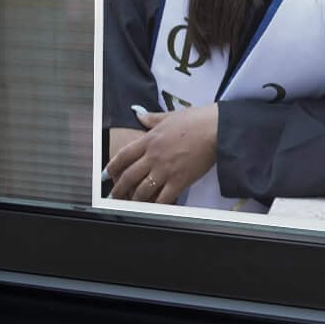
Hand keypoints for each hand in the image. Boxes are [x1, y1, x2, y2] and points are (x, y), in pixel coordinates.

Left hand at [103, 106, 219, 204]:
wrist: (216, 129)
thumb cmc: (196, 120)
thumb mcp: (169, 116)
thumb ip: (152, 118)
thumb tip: (139, 115)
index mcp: (149, 140)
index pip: (123, 156)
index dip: (112, 167)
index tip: (108, 174)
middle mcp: (153, 156)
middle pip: (128, 177)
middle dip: (118, 189)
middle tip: (115, 196)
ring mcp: (165, 170)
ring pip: (142, 191)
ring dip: (134, 200)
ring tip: (132, 205)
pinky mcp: (179, 181)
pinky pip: (163, 198)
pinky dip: (157, 206)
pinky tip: (154, 208)